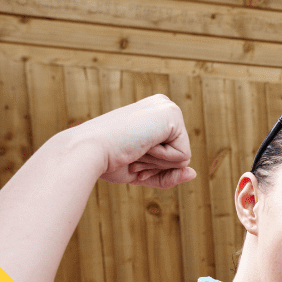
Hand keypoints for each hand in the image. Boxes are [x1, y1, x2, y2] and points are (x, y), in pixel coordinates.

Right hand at [70, 94, 196, 188]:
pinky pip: (184, 156)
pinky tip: (142, 144)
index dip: (152, 166)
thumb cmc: (108, 161)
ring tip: (135, 147)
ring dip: (158, 162)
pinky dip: (162, 159)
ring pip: (185, 158)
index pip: (172, 156)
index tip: (130, 153)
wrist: (88, 150)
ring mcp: (168, 108)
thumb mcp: (142, 171)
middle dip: (158, 165)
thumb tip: (193, 173)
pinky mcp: (172, 114)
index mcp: (155, 115)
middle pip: (181, 156)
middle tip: (132, 151)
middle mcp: (163, 106)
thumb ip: (167, 174)